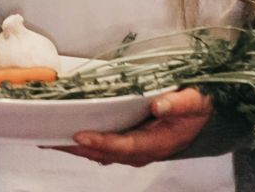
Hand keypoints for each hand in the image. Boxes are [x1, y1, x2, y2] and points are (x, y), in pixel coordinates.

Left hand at [46, 88, 212, 166]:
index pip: (125, 146)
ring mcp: (136, 149)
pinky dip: (85, 143)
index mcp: (158, 142)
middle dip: (77, 147)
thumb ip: (178, 103)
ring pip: (101, 153)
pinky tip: (67, 135)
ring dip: (76, 147)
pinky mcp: (131, 143)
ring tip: (49, 138)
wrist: (205, 116)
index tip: (79, 134)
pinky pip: (104, 147)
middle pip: (105, 153)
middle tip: (49, 138)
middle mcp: (143, 150)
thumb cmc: (198, 107)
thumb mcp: (194, 101)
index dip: (101, 141)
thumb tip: (158, 104)